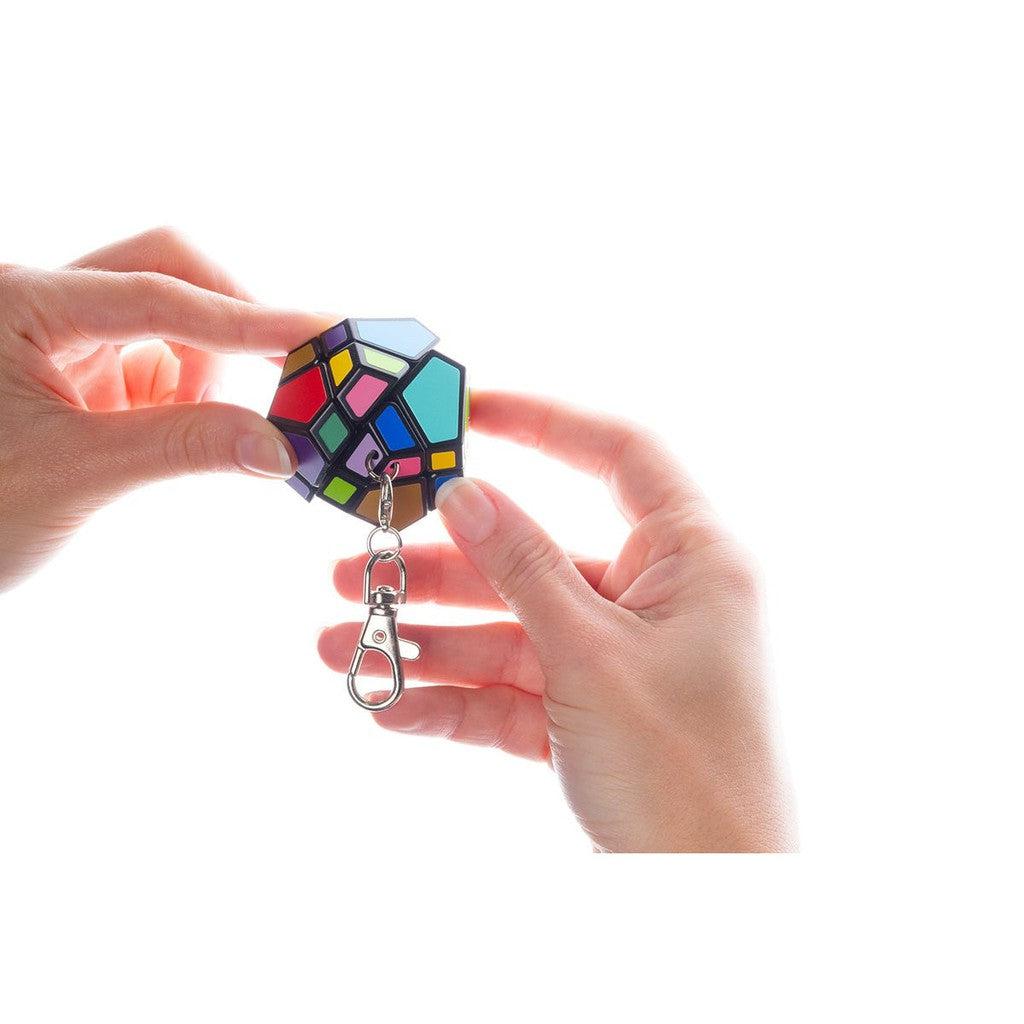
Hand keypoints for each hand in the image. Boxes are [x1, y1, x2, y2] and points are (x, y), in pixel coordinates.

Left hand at [0, 227, 330, 590]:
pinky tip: (182, 424)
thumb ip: (185, 447)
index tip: (316, 334)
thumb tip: (281, 446)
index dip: (244, 318)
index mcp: (21, 305)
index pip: (154, 295)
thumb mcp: (77, 474)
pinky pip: (156, 355)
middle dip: (228, 317)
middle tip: (290, 365)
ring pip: (166, 311)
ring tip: (206, 425)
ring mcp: (61, 334)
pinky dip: (188, 387)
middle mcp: (41, 301)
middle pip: (162, 268)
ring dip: (206, 361)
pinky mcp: (79, 368)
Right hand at [321, 392, 795, 851]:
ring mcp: (621, 659)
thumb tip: (464, 493)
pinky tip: (388, 702)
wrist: (716, 902)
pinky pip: (514, 691)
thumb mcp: (590, 658)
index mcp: (692, 560)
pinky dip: (456, 698)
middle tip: (362, 564)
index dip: (548, 422)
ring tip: (344, 641)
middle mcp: (658, 599)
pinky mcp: (592, 715)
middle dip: (447, 567)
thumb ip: (523, 570)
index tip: (472, 411)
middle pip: (538, 555)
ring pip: (514, 629)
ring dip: (431, 638)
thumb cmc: (685, 774)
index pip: (620, 455)